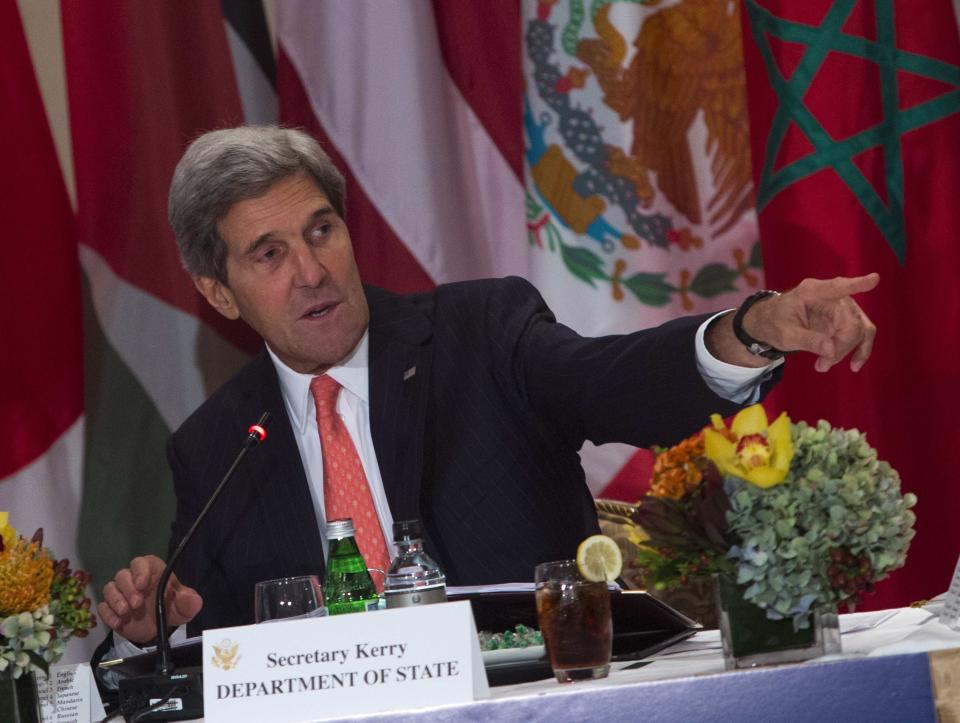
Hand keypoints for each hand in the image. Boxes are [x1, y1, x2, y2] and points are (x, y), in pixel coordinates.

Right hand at [97, 555, 202, 644]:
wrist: (158, 628)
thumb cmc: (172, 608)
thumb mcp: (185, 607)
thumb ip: (189, 602)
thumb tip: (191, 599)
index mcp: (152, 573)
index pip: (142, 562)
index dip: (140, 571)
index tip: (143, 584)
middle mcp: (134, 580)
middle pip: (123, 575)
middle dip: (128, 588)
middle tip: (137, 603)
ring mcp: (121, 594)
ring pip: (110, 588)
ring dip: (115, 599)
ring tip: (125, 612)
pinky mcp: (111, 609)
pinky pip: (103, 606)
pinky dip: (108, 614)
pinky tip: (118, 623)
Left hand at [744, 273, 878, 371]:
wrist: (771, 324)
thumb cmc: (775, 323)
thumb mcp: (784, 335)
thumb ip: (807, 340)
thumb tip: (832, 350)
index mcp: (812, 292)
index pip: (837, 286)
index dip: (857, 284)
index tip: (874, 279)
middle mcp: (831, 297)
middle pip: (852, 321)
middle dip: (842, 346)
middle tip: (823, 364)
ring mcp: (841, 309)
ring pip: (860, 329)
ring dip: (848, 351)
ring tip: (824, 365)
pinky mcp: (844, 321)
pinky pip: (860, 335)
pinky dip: (857, 351)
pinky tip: (853, 365)